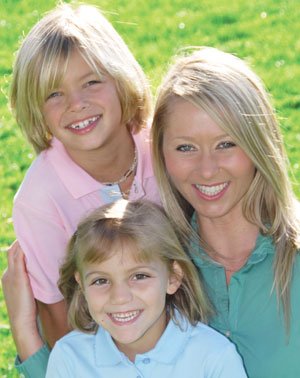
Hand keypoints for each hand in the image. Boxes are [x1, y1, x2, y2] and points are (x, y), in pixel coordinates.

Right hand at [1, 241, 43, 359]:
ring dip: (23, 242)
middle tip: (33, 231)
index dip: (20, 246)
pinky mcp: (17, 277)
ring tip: (34, 233)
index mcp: (8, 277)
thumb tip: (42, 272)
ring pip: (14, 252)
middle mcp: (7, 274)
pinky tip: (31, 243)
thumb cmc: (28, 310)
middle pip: (12, 251)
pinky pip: (19, 258)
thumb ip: (31, 280)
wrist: (22, 323)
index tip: (31, 239)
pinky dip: (24, 249)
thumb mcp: (27, 291)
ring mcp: (10, 275)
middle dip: (21, 241)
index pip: (12, 256)